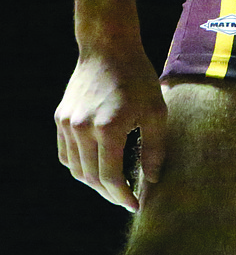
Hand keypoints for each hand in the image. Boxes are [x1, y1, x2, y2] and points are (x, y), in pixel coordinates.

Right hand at [55, 47, 166, 210]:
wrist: (108, 49)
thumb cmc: (138, 78)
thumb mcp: (156, 111)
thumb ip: (155, 148)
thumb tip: (152, 180)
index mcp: (108, 128)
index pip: (111, 177)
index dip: (123, 196)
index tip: (135, 205)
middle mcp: (82, 129)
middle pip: (91, 177)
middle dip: (110, 193)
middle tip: (126, 199)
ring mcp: (67, 125)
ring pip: (76, 169)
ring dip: (93, 182)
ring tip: (113, 185)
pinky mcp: (60, 119)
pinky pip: (66, 154)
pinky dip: (80, 166)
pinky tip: (96, 167)